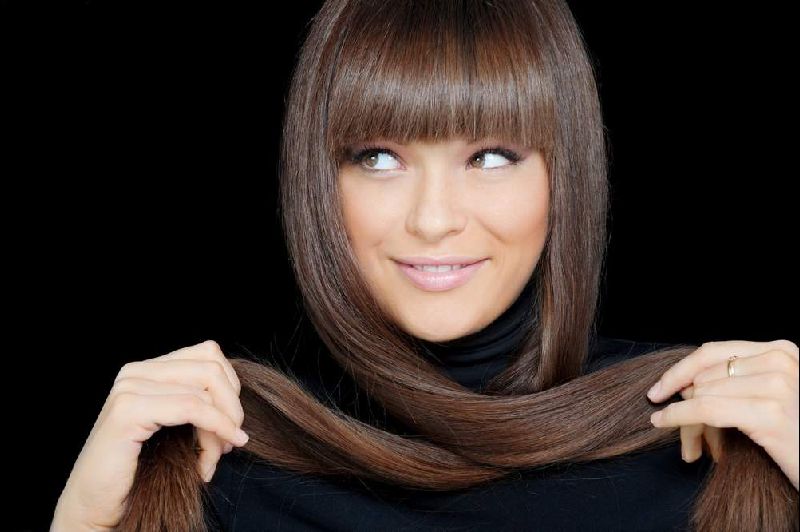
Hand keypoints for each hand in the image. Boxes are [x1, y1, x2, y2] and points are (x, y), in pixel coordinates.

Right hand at [51, 340, 248, 529]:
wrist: (96, 508)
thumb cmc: (140, 472)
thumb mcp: (177, 428)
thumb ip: (201, 403)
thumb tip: (237, 402)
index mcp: (148, 370)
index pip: (209, 355)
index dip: (231, 389)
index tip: (233, 425)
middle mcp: (135, 372)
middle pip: (211, 367)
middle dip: (231, 407)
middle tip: (230, 442)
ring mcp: (128, 388)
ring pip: (205, 390)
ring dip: (221, 427)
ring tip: (212, 459)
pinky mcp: (127, 410)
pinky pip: (192, 408)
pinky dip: (214, 428)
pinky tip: (212, 458)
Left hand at [646, 339, 798, 490]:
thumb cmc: (797, 438)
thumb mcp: (771, 397)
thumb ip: (734, 382)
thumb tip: (680, 386)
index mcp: (781, 350)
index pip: (712, 353)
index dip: (679, 371)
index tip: (659, 388)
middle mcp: (781, 361)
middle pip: (704, 376)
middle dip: (684, 403)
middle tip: (679, 431)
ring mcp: (778, 385)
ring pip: (700, 393)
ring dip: (685, 420)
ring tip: (691, 447)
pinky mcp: (770, 413)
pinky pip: (705, 409)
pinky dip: (678, 415)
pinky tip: (663, 421)